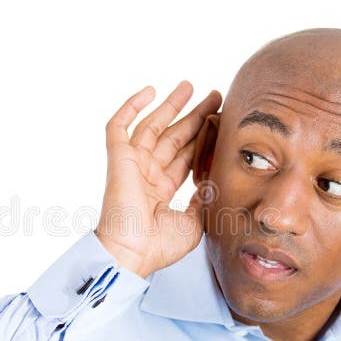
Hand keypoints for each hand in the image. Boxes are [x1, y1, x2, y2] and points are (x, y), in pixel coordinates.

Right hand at [95, 81, 221, 277]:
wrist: (133, 253)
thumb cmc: (159, 246)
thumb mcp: (195, 222)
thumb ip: (204, 199)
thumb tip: (213, 180)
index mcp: (162, 191)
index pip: (186, 157)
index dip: (203, 139)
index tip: (222, 123)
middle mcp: (147, 174)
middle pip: (174, 137)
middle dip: (194, 116)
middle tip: (214, 96)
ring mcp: (132, 165)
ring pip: (152, 126)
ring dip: (171, 106)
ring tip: (190, 86)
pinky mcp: (118, 158)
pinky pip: (119, 126)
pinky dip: (131, 106)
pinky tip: (150, 90)